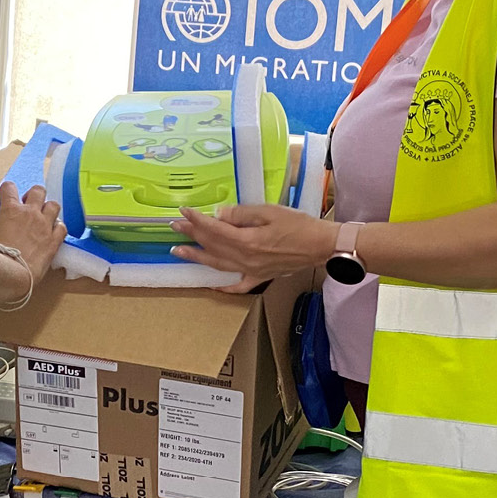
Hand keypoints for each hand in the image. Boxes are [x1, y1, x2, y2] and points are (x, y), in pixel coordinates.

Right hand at [0, 180, 65, 279]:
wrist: (10, 274)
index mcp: (10, 210)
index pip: (9, 188)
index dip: (7, 191)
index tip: (6, 197)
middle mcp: (30, 213)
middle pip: (38, 190)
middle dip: (33, 195)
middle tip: (28, 205)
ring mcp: (44, 226)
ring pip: (54, 205)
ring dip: (48, 209)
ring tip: (43, 218)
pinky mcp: (53, 241)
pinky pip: (62, 227)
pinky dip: (58, 228)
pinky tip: (52, 233)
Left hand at [170, 204, 331, 291]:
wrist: (322, 245)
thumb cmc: (299, 225)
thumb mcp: (270, 212)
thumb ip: (242, 214)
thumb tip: (219, 215)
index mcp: (247, 241)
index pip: (214, 229)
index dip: (196, 220)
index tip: (183, 211)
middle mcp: (245, 259)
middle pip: (212, 246)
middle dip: (192, 235)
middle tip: (175, 227)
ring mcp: (252, 271)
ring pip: (218, 264)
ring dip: (197, 257)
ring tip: (180, 252)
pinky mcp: (261, 277)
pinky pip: (238, 285)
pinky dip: (224, 286)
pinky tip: (212, 284)